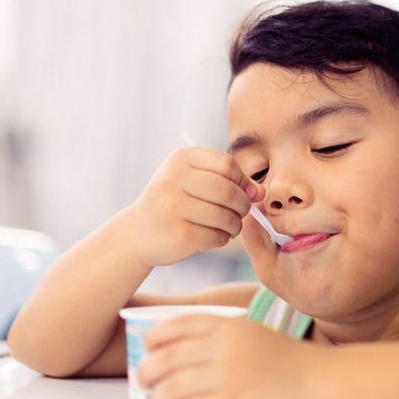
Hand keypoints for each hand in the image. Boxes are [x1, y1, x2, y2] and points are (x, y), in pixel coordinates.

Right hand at [118, 146, 263, 266]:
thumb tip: (260, 192)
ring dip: (235, 225)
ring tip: (230, 226)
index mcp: (180, 159)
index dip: (242, 180)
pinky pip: (217, 236)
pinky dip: (223, 238)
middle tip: (241, 213)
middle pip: (229, 191)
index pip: (227, 164)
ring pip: (226, 216)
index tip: (243, 192)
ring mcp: (174, 207)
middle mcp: (173, 179)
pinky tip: (215, 236)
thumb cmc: (174, 203)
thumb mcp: (194, 182)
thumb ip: (228, 181)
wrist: (138, 232)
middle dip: (243, 205)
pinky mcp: (179, 234)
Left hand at [137, 314, 322, 398]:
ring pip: (169, 388)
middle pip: (166, 357)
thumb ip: (223, 339)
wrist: (322, 383)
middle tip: (143, 381)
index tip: (149, 347)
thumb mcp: (255, 336)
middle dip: (148, 371)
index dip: (157, 336)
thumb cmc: (292, 363)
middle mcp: (222, 347)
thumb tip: (183, 358)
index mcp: (229, 325)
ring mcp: (224, 377)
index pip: (178, 325)